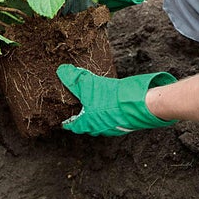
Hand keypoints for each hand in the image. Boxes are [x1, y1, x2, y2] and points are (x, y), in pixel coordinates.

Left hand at [57, 64, 177, 135]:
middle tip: (80, 113)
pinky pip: (114, 121)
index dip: (68, 123)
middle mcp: (100, 129)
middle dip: (83, 121)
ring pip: (101, 125)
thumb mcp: (87, 84)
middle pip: (87, 127)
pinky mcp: (126, 124)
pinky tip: (112, 106)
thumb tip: (61, 70)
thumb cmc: (110, 98)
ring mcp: (114, 128)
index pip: (73, 126)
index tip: (64, 122)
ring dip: (97, 118)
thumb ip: (73, 78)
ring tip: (96, 108)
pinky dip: (110, 116)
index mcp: (87, 123)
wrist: (138, 103)